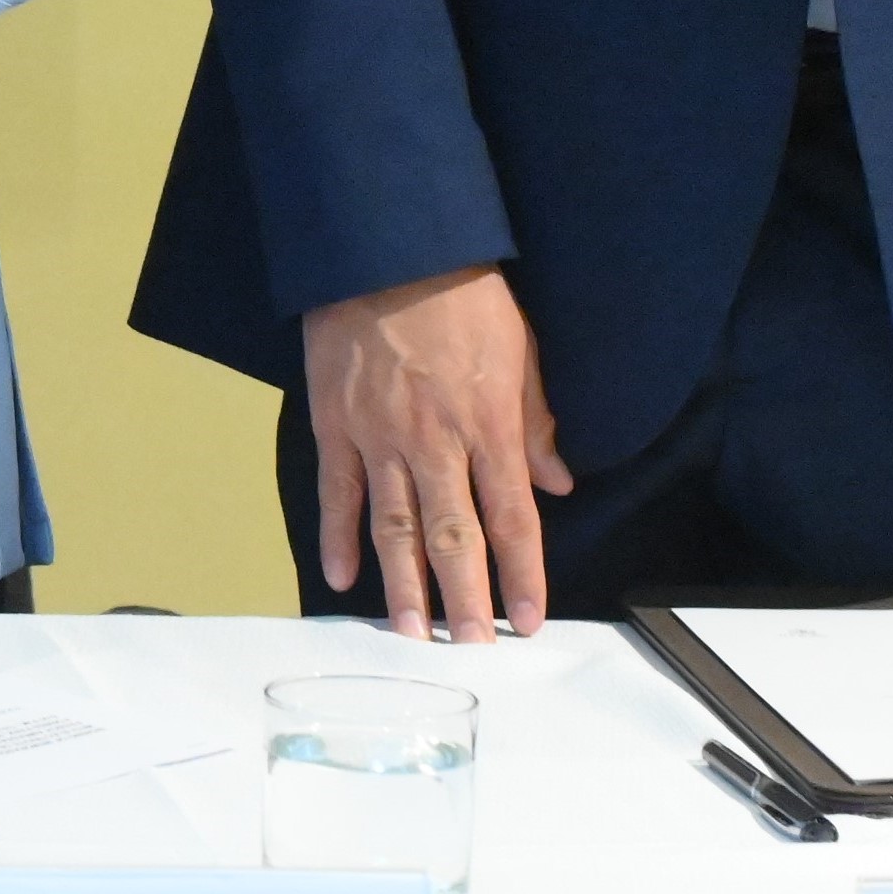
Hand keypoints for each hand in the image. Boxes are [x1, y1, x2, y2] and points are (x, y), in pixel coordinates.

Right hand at [301, 266, 572, 640]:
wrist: (384, 248)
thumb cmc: (460, 293)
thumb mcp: (520, 349)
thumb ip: (536, 422)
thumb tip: (557, 483)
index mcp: (488, 423)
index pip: (511, 516)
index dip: (521, 574)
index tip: (528, 619)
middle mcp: (435, 441)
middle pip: (452, 535)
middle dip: (466, 597)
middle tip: (472, 645)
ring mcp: (379, 436)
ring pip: (393, 526)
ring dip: (404, 585)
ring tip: (412, 633)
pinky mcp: (335, 424)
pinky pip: (337, 492)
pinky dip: (338, 537)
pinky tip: (342, 577)